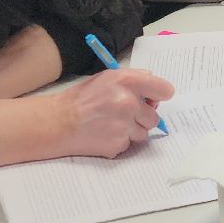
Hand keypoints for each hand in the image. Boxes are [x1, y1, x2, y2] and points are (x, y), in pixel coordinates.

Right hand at [55, 68, 175, 158]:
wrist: (58, 122)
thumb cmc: (82, 99)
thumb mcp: (107, 78)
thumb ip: (134, 79)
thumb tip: (153, 88)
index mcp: (127, 81)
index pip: (165, 90)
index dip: (160, 96)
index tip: (154, 100)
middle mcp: (128, 102)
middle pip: (154, 117)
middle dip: (142, 117)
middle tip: (124, 115)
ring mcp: (124, 125)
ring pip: (144, 133)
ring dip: (132, 131)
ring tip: (111, 124)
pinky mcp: (117, 144)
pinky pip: (129, 144)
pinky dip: (119, 141)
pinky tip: (104, 134)